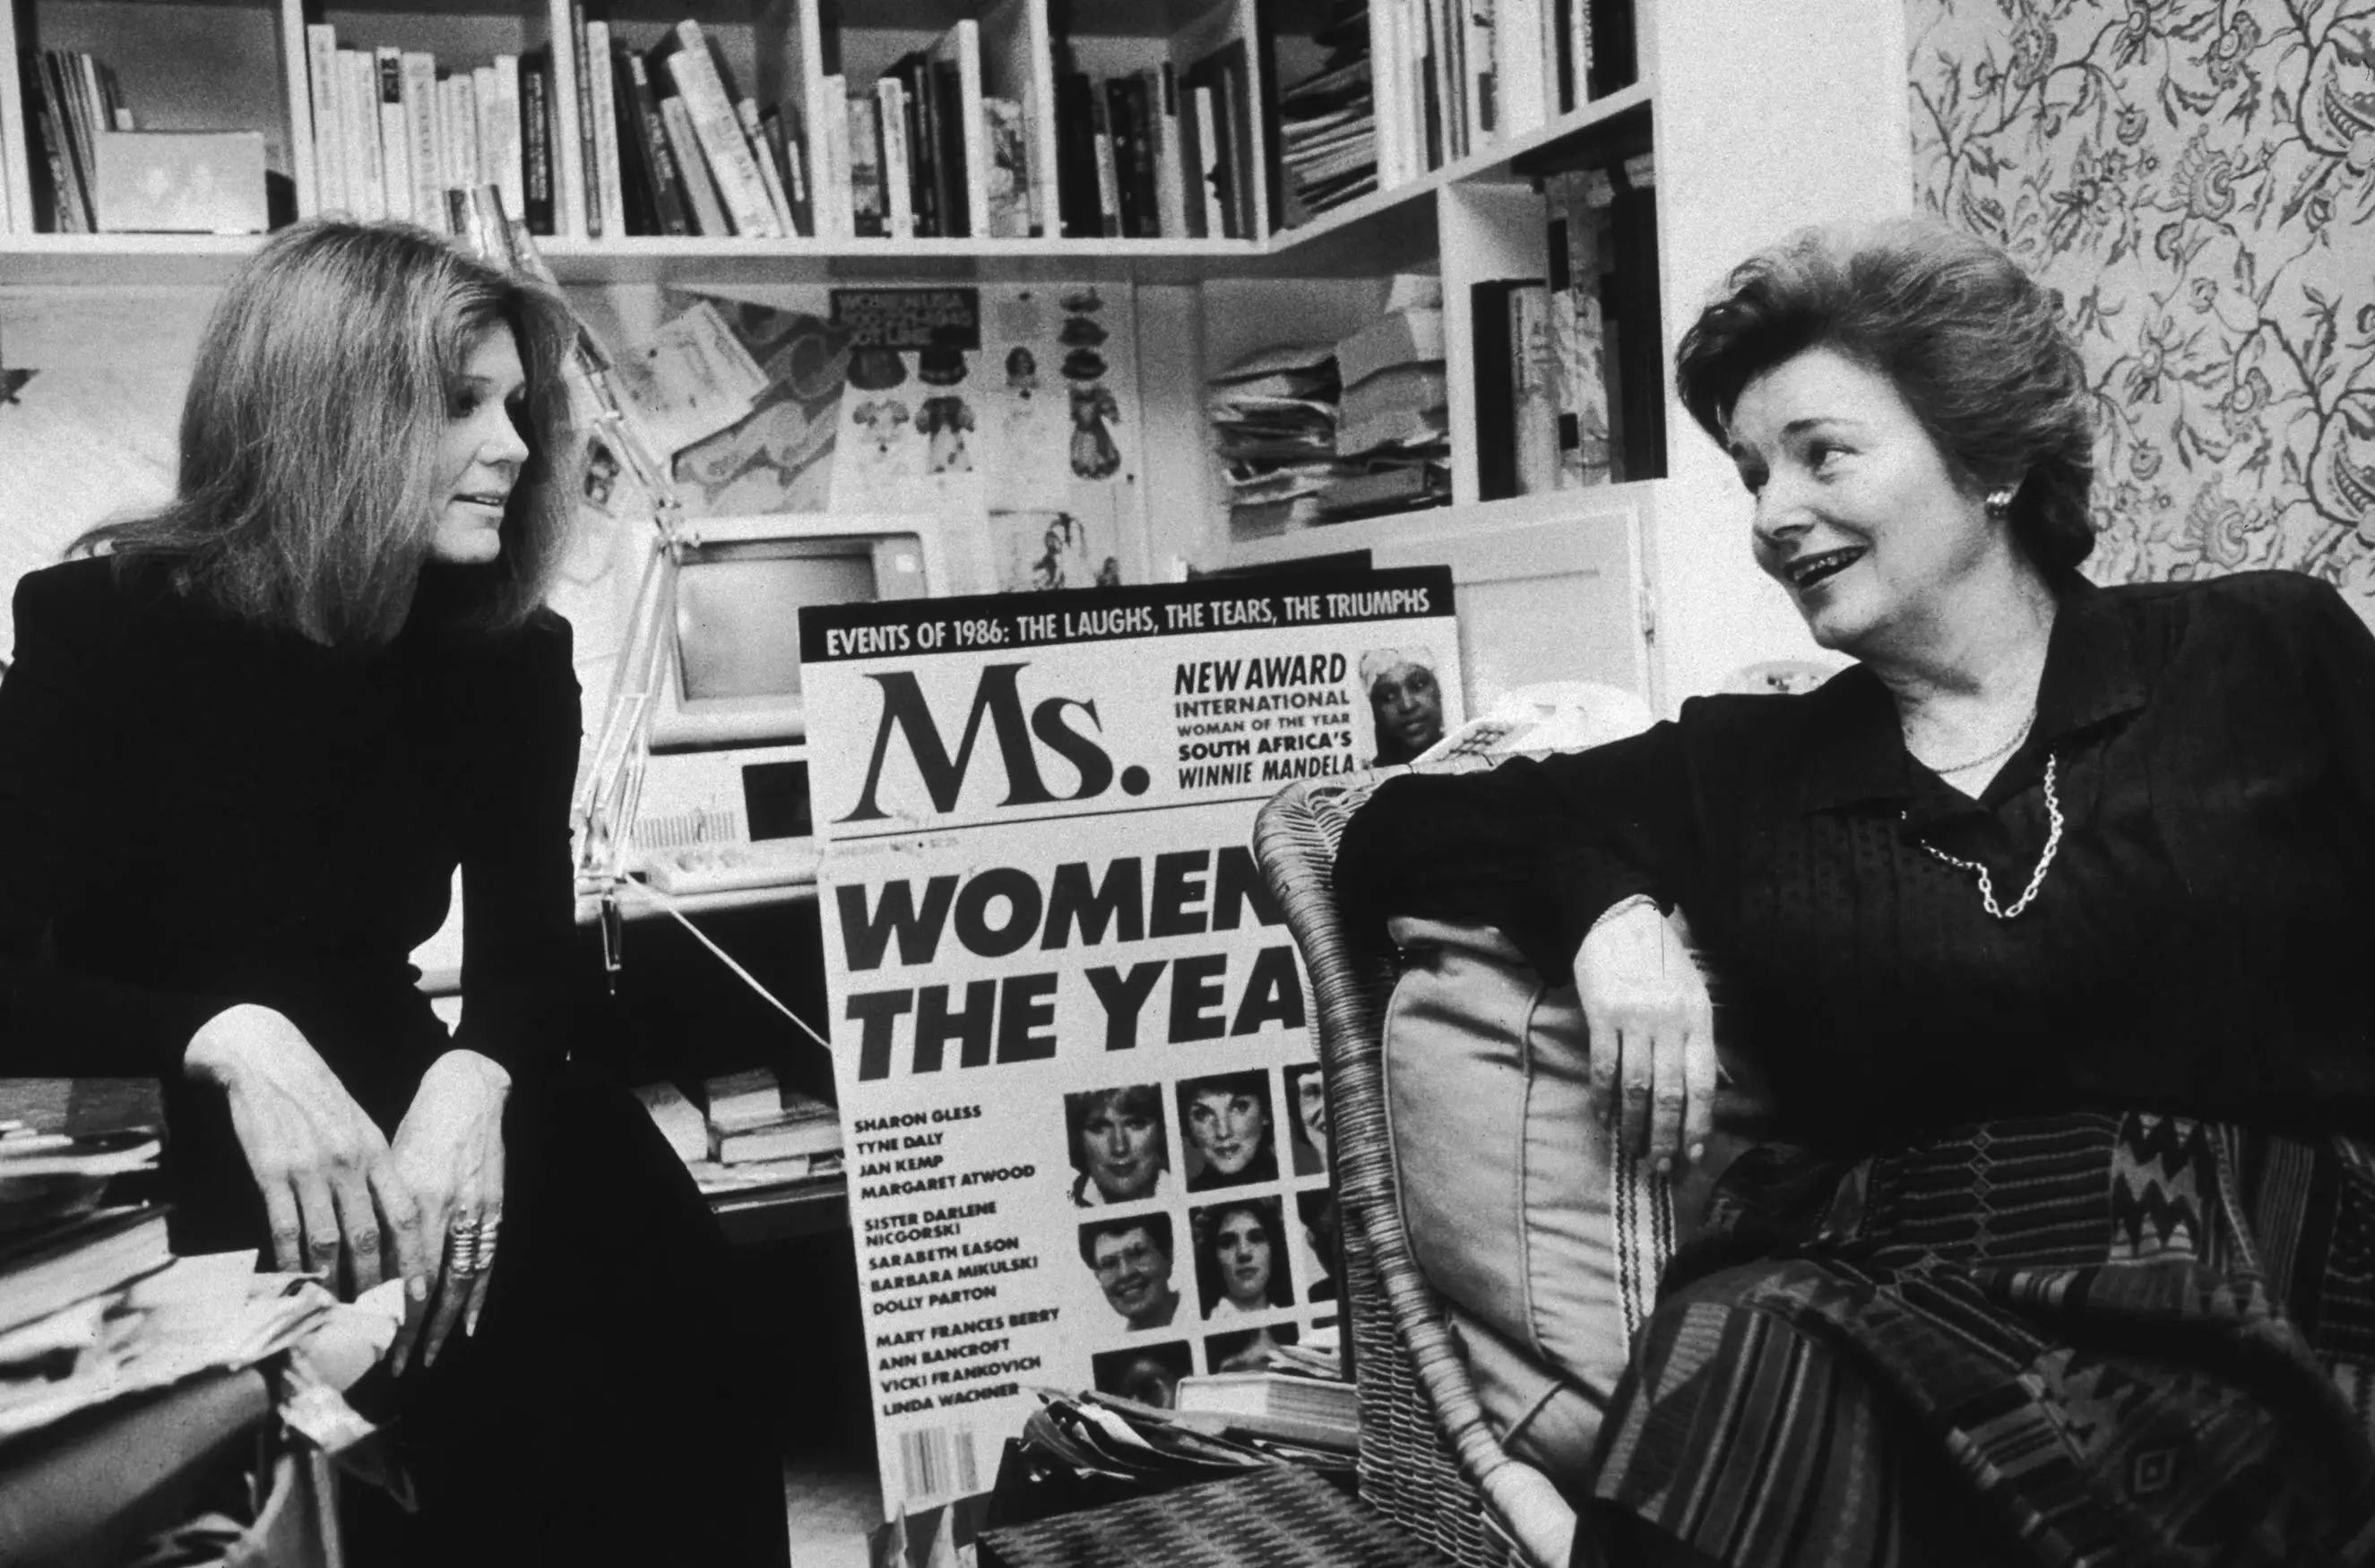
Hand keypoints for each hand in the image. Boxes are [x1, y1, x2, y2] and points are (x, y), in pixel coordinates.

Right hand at [185, 1004, 427, 1299]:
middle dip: (373, 1284)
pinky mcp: (269, 1172)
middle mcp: (348, 1163)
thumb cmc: (316, 1094)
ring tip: (335, 1313)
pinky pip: (283, 1227)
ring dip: (330, 1282)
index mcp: (376, 1150)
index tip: (417, 1294)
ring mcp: (309, 1169)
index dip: (412, 1257)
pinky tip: (291, 1283)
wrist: (265, 1058)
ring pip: (325, 1240)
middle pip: (367, 1237)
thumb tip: (383, 1219)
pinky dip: (288, 1260)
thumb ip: (372, 1169)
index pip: (403, 1214)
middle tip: (375, 1321)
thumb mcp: (358, 1125)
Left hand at [388, 1050, 510, 1372]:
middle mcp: (441, 1206)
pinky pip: (486, 1261)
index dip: (375, 1303)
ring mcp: (473, 1209)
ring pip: (455, 1278)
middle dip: (404, 1326)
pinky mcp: (494, 1208)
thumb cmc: (418, 1124)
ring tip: (424, 1356)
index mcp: (408, 1194)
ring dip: (440, 1322)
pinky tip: (469, 1325)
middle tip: (388, 1363)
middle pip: (421, 1281)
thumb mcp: (384, 1162)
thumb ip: (369, 1208)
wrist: (468, 1090)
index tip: (356, 1337)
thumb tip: (339, 1254)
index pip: (389, 1263)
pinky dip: (478, 1296)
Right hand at [1573, 898, 1715, 1174]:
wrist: (1620, 921)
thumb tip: (1704, 1093)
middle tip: (1661, 1168)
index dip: (1699, 1123)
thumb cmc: (1661, 962)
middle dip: (1666, 1136)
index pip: (1704, 1082)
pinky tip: (1603, 1118)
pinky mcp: (1602, 1015)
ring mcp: (1635, 1019)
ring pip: (1637, 1086)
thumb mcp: (1694, 995)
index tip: (1693, 1155)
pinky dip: (1603, 1098)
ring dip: (1634, 1125)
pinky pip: (1604, 1067)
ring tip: (1632, 1152)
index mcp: (1699, 1019)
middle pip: (1671, 1092)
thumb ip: (1698, 1040)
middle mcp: (1671, 1022)